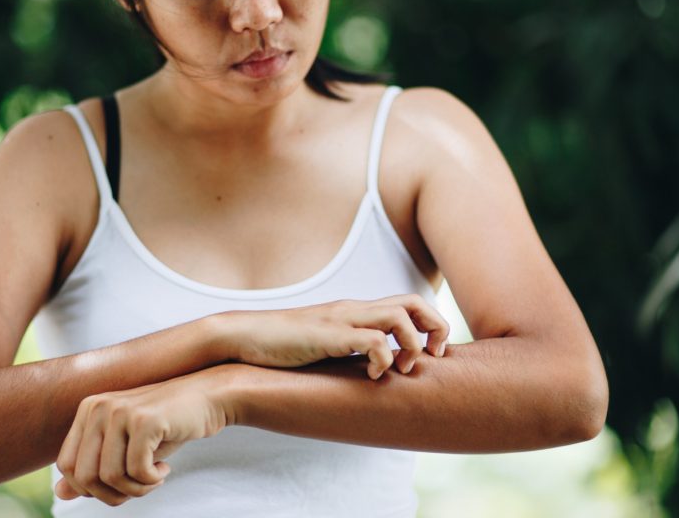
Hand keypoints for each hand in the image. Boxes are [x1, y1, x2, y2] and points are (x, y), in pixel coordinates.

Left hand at [54, 369, 231, 505]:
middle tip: (139, 487)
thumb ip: (93, 468)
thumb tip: (60, 493)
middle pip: (85, 476)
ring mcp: (120, 411)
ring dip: (136, 489)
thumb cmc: (165, 426)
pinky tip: (166, 468)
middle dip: (113, 495)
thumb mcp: (125, 448)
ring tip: (155, 478)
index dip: (90, 488)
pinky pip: (137, 470)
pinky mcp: (145, 420)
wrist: (207, 399)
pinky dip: (152, 480)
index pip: (67, 465)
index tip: (119, 485)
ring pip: (111, 477)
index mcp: (88, 410)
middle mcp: (98, 407)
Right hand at [219, 294, 450, 379]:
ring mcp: (340, 320)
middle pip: (414, 302)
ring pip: (398, 316)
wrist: (243, 337)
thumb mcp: (326, 346)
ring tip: (400, 368)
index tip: (431, 354)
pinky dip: (382, 358)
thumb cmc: (282, 346)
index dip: (432, 325)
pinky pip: (371, 340)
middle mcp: (353, 309)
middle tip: (430, 358)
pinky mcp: (327, 335)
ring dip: (410, 344)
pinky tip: (371, 375)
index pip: (410, 303)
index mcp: (356, 311)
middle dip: (435, 329)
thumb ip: (349, 350)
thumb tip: (376, 372)